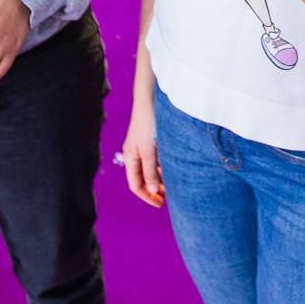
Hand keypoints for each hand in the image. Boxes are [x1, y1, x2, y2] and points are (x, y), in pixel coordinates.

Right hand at [121, 92, 163, 206]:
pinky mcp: (151, 140)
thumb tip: (152, 191)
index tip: (161, 204)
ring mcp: (143, 147)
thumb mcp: (149, 151)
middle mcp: (135, 154)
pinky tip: (174, 169)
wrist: (151, 99)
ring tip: (173, 186)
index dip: (147, 197)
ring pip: (151, 169)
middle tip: (169, 198)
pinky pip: (156, 160)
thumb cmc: (148, 124)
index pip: (135, 185)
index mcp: (130, 158)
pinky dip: (163, 167)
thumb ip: (150, 172)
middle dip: (154, 190)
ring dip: (160, 179)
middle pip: (143, 179)